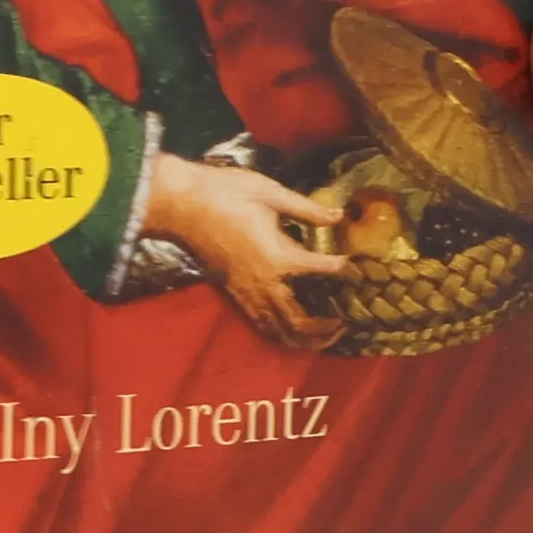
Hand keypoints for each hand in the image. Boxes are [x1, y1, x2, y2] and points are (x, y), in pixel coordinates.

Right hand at [144, 154, 349, 348]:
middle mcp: (263, 283)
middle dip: (323, 329)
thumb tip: (337, 215)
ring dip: (303, 338)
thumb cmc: (226, 193)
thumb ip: (307, 209)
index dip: (340, 268)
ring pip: (277, 330)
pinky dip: (279, 332)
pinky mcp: (233, 293)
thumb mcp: (271, 193)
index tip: (351, 265)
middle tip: (343, 324)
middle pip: (298, 321)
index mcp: (277, 257)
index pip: (319, 270)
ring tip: (323, 336)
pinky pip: (260, 323)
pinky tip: (290, 328)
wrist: (181, 204)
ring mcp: (245, 292)